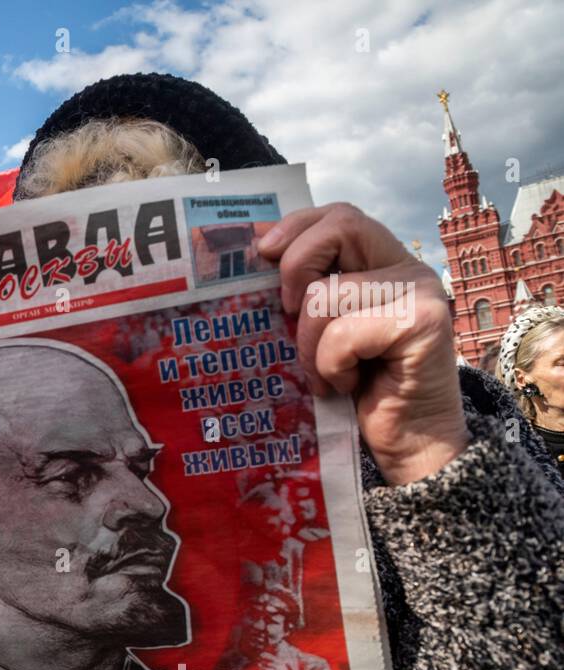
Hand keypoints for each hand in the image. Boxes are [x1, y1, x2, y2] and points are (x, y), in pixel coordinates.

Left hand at [257, 203, 469, 484]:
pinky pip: (344, 333)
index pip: (340, 215)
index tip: (262, 251)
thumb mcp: (320, 333)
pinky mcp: (426, 323)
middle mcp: (408, 269)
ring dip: (310, 344)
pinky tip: (348, 385)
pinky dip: (331, 365)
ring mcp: (422, 293)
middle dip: (297, 268)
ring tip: (327, 374)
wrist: (403, 443)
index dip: (298, 225)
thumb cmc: (354, 390)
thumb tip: (254, 259)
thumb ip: (305, 296)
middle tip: (288, 314)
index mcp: (381, 264)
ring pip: (329, 293)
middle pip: (341, 227)